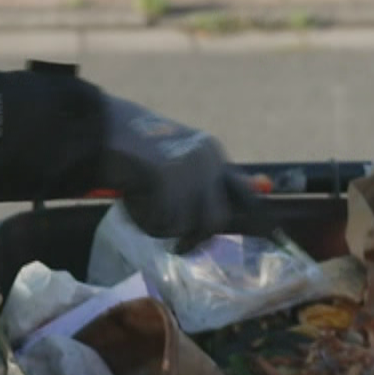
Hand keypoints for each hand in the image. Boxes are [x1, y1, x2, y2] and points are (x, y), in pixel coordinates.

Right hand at [97, 96, 264, 242]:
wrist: (101, 127)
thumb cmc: (132, 145)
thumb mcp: (175, 159)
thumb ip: (202, 182)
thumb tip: (232, 208)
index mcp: (211, 153)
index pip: (245, 193)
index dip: (257, 218)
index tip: (272, 235)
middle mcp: (207, 160)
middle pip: (215, 220)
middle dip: (195, 237)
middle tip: (180, 247)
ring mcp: (188, 169)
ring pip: (185, 225)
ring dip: (162, 225)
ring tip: (140, 205)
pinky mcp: (168, 179)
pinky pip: (160, 222)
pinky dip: (143, 219)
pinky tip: (130, 199)